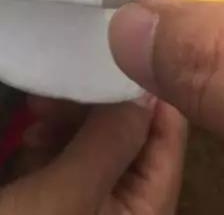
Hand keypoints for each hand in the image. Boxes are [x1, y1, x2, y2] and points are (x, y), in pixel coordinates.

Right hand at [0, 96, 185, 214]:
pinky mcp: (56, 199)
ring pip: (94, 140)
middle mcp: (127, 206)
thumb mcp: (64, 202)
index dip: (147, 90)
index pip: (166, 134)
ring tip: (38, 108)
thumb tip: (145, 85)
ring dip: (69, 116)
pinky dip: (49, 138)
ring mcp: (90, 203)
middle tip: (66, 79)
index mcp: (146, 212)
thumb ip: (111, 141)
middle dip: (98, 103)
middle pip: (130, 133)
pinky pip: (65, 156)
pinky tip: (30, 131)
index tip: (119, 52)